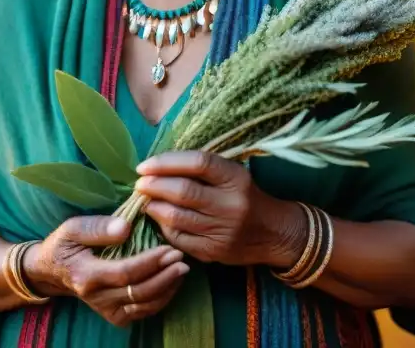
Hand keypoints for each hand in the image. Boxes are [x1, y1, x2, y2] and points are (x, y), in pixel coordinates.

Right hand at [23, 215, 188, 326]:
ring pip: (144, 306)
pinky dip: (161, 299)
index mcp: (86, 275)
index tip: (168, 249)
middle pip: (138, 292)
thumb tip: (126, 228)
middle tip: (181, 258)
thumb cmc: (65, 244)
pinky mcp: (113, 315)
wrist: (52, 271)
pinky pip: (142, 312)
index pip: (124, 273)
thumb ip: (98, 227)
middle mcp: (96, 297)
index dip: (149, 263)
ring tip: (182, 269)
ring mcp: (105, 309)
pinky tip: (172, 282)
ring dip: (167, 288)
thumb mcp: (73, 228)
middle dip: (164, 276)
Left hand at [135, 151, 305, 267]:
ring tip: (146, 201)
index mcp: (235, 177)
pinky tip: (160, 219)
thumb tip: (157, 166)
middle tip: (140, 184)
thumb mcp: (232, 174)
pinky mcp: (215, 251)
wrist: (275, 233)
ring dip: (154, 207)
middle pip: (183, 191)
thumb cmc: (246, 196)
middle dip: (154, 186)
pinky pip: (180, 238)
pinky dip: (164, 227)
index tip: (145, 165)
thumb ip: (201, 169)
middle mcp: (231, 203)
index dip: (167, 162)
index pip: (198, 163)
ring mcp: (223, 230)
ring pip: (177, 217)